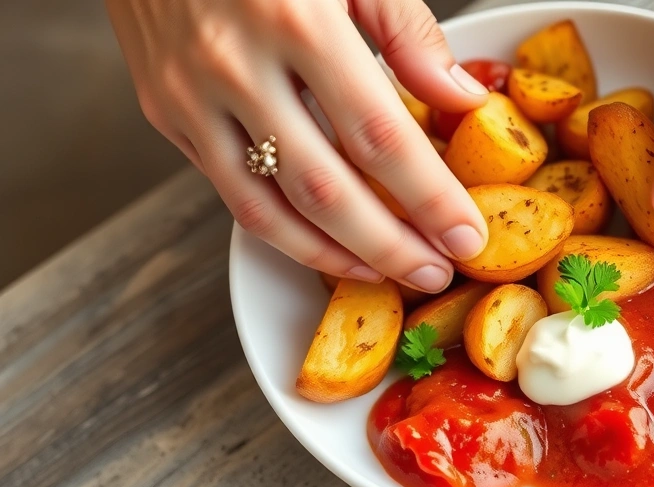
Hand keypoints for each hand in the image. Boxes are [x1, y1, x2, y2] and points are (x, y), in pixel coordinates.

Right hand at [106, 0, 491, 292]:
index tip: (467, 236)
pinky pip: (233, 192)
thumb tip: (460, 102)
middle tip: (438, 272)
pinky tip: (330, 245)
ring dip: (336, 254)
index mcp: (296, 20)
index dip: (429, 197)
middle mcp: (235, 66)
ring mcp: (190, 96)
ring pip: (269, 208)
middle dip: (390, 245)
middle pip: (326, 188)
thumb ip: (408, 32)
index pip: (378, 135)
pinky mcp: (165, 114)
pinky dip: (285, 231)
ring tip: (390, 273)